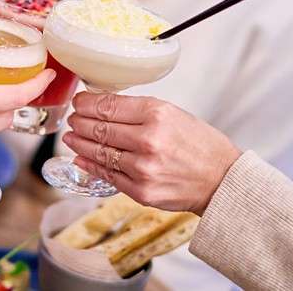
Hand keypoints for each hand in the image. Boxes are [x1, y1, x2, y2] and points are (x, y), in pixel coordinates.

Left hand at [63, 92, 240, 215]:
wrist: (221, 180)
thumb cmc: (199, 144)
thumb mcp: (173, 113)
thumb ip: (138, 110)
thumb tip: (103, 105)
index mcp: (157, 115)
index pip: (108, 106)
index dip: (87, 103)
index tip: (79, 101)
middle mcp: (148, 140)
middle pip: (99, 128)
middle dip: (80, 122)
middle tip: (73, 119)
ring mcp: (142, 168)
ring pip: (98, 152)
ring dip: (79, 143)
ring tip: (71, 137)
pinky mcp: (140, 191)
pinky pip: (107, 175)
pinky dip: (89, 165)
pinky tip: (80, 158)